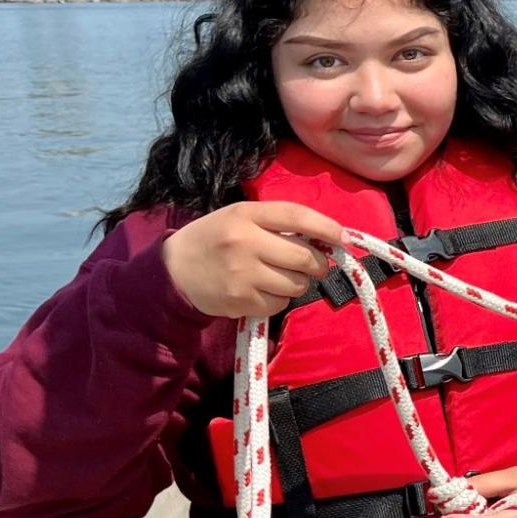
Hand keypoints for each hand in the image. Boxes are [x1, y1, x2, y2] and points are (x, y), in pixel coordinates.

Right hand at [162, 201, 344, 318]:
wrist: (173, 271)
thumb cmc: (215, 240)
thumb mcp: (240, 218)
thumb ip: (278, 223)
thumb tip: (328, 237)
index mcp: (245, 214)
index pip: (296, 216)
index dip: (327, 227)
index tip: (344, 237)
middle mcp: (244, 242)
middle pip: (305, 257)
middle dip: (318, 263)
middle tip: (312, 264)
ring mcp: (242, 274)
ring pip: (297, 284)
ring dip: (296, 283)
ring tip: (277, 276)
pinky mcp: (241, 301)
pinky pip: (280, 303)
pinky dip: (278, 299)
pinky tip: (260, 290)